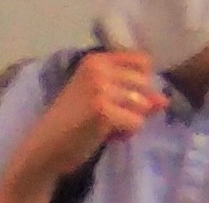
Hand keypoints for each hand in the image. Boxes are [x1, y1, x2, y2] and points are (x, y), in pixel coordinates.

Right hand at [13, 49, 168, 189]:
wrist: (43, 148)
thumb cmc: (72, 122)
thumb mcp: (102, 99)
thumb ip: (132, 94)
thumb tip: (164, 100)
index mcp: (97, 59)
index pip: (142, 61)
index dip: (142, 83)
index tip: (128, 99)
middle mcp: (99, 68)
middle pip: (145, 83)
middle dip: (138, 105)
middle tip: (117, 118)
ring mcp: (101, 88)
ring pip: (143, 103)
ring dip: (133, 120)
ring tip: (112, 127)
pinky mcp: (102, 110)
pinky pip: (136, 122)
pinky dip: (127, 133)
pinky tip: (109, 136)